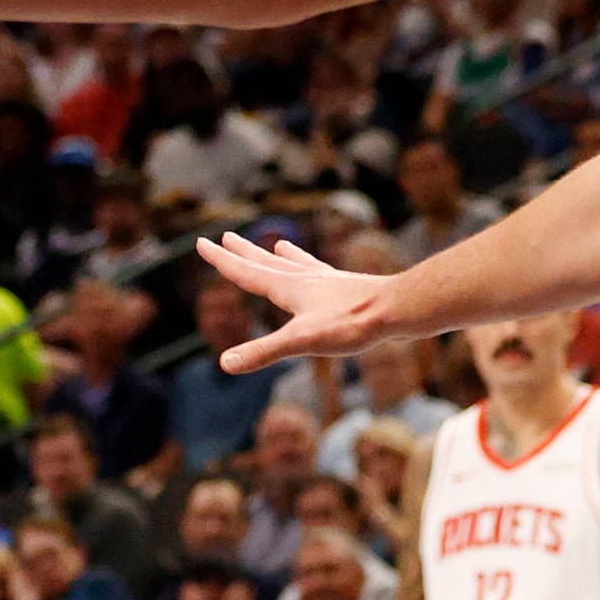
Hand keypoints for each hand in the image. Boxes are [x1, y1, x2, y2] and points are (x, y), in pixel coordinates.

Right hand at [196, 233, 400, 372]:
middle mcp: (306, 279)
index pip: (247, 273)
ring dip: (278, 257)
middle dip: (243, 253)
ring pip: (295, 265)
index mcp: (289, 289)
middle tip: (225, 236)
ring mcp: (327, 282)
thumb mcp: (302, 341)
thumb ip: (264, 351)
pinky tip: (320, 272)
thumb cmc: (352, 324)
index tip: (202, 242)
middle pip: (266, 263)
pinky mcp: (347, 289)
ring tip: (274, 247)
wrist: (397, 309)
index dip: (222, 260)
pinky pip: (323, 274)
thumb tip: (225, 363)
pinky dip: (314, 270)